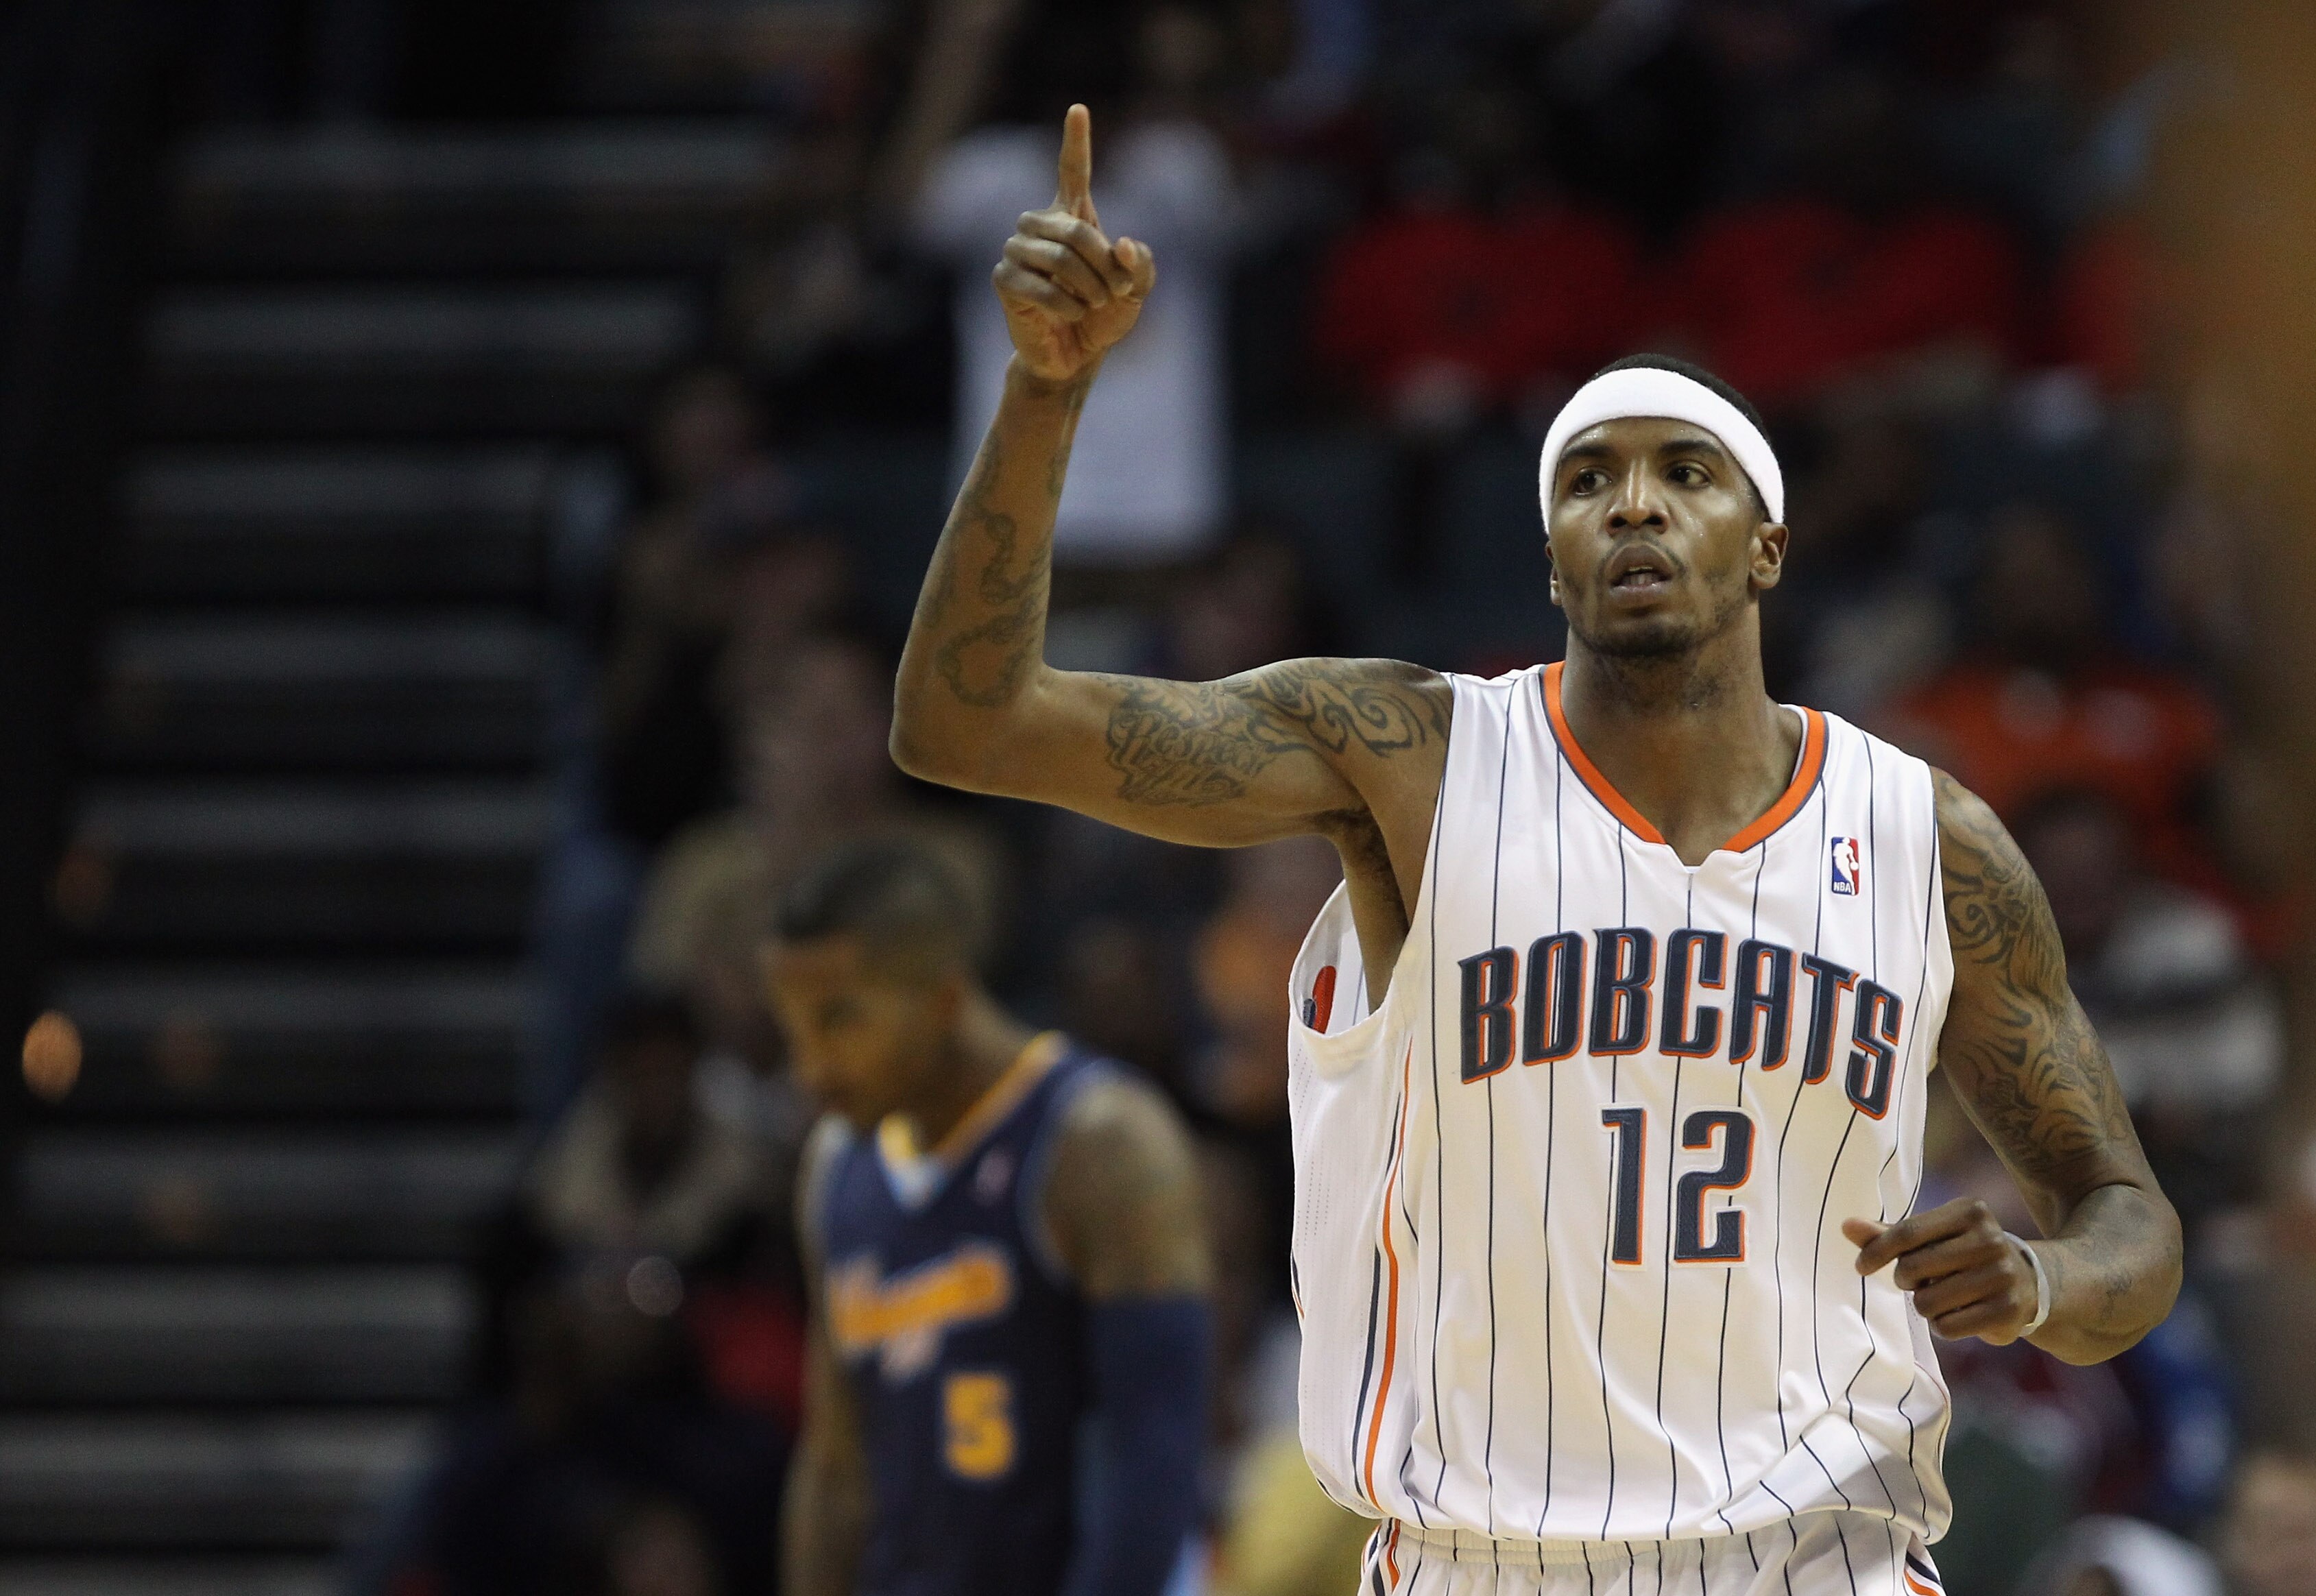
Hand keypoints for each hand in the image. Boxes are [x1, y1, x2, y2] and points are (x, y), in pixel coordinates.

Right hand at [992, 104, 1155, 382]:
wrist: (1074, 357)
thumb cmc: (1102, 317)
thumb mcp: (1135, 292)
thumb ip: (1140, 266)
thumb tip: (1122, 242)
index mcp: (1072, 218)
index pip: (1072, 172)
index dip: (1075, 141)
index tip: (1079, 109)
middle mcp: (1040, 226)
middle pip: (1075, 229)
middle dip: (1102, 266)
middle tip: (1115, 292)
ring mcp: (1017, 250)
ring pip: (1058, 257)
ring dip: (1087, 287)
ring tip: (1092, 304)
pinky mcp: (1004, 279)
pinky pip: (1038, 285)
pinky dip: (1065, 304)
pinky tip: (1072, 313)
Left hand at [1844, 1199, 2039, 1344]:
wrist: (2027, 1284)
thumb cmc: (1961, 1255)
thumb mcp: (1930, 1237)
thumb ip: (1887, 1233)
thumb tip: (1845, 1225)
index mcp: (1970, 1211)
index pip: (1907, 1232)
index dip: (1876, 1251)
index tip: (1861, 1267)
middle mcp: (1991, 1239)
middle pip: (1913, 1268)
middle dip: (1905, 1280)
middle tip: (1921, 1281)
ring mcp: (2003, 1275)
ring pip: (1926, 1302)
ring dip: (1925, 1305)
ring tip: (1944, 1296)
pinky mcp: (2008, 1311)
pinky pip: (1946, 1327)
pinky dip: (1942, 1326)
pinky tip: (1960, 1314)